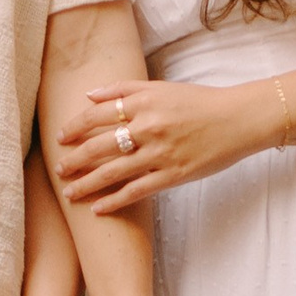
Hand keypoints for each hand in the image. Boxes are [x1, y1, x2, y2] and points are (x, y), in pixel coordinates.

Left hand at [56, 78, 271, 214]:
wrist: (237, 120)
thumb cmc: (199, 102)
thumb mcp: (161, 87)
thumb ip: (124, 89)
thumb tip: (89, 95)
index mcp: (143, 103)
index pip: (96, 116)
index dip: (74, 128)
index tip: (60, 138)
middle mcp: (148, 128)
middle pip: (99, 147)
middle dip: (74, 160)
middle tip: (59, 170)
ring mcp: (160, 153)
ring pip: (112, 172)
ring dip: (86, 183)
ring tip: (69, 193)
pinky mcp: (172, 175)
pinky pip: (136, 191)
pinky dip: (114, 201)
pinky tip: (97, 208)